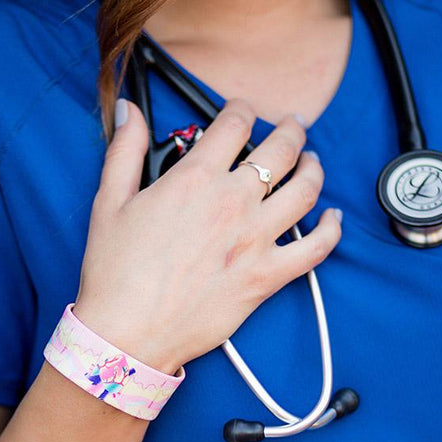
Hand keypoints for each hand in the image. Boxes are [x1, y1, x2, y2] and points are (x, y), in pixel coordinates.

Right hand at [73, 98, 341, 373]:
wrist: (129, 332)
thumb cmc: (116, 273)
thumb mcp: (109, 202)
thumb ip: (124, 151)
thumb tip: (130, 111)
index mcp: (195, 178)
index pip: (235, 124)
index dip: (243, 109)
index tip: (243, 112)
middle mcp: (232, 203)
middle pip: (281, 149)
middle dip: (291, 130)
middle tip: (293, 127)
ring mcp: (255, 240)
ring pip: (306, 189)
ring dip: (315, 168)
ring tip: (312, 162)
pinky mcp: (266, 277)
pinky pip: (315, 248)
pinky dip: (331, 230)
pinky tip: (332, 218)